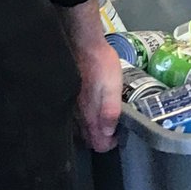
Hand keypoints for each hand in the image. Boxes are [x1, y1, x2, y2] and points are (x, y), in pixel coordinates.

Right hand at [67, 0, 121, 152]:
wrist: (82, 44)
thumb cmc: (100, 64)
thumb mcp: (112, 87)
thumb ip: (110, 111)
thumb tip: (109, 132)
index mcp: (90, 116)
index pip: (98, 145)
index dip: (111, 144)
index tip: (120, 134)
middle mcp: (78, 116)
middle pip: (89, 139)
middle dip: (102, 138)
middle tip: (115, 127)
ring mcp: (72, 108)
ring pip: (82, 130)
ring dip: (93, 130)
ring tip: (106, 118)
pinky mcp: (69, 97)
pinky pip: (77, 118)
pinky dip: (86, 120)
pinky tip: (93, 108)